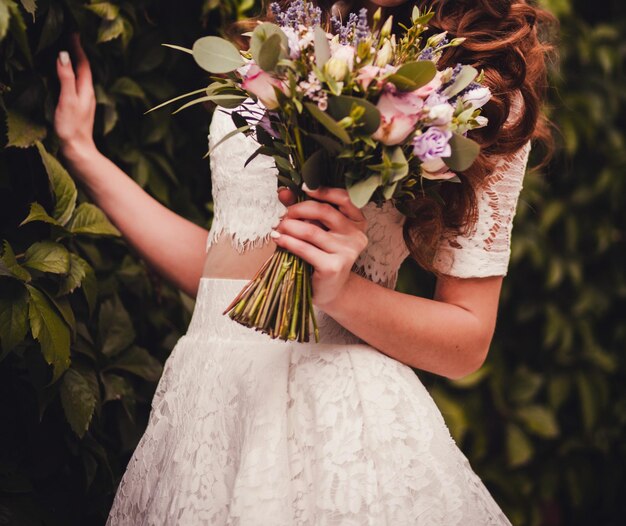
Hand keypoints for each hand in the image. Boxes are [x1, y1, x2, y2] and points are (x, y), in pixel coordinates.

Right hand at [54, 33, 97, 162]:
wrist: (78, 150)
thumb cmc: (72, 127)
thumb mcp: (67, 100)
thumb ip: (66, 78)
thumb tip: (64, 56)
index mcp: (86, 90)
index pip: (83, 64)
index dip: (78, 48)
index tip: (73, 33)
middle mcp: (88, 94)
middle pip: (84, 69)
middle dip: (78, 53)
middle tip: (70, 37)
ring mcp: (84, 102)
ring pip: (81, 77)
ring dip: (75, 63)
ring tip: (69, 52)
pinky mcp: (79, 109)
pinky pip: (77, 85)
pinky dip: (72, 75)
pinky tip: (68, 77)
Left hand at [274, 184, 368, 308]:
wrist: (330, 289)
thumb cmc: (323, 255)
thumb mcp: (317, 229)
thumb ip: (303, 210)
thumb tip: (283, 191)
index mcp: (357, 221)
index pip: (344, 198)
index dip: (323, 191)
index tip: (303, 188)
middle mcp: (356, 235)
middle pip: (324, 211)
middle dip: (298, 209)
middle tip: (283, 215)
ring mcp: (347, 251)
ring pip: (311, 230)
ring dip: (289, 226)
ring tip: (277, 227)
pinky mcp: (333, 266)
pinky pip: (305, 248)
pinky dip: (287, 242)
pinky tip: (278, 239)